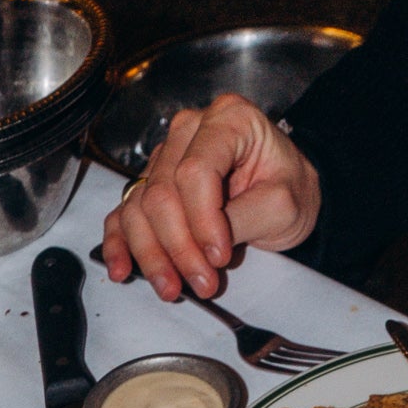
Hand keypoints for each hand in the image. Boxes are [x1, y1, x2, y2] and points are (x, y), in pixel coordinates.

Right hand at [101, 92, 322, 299]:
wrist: (285, 193)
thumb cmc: (289, 189)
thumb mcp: (284, 204)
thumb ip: (242, 219)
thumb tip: (205, 247)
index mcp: (228, 119)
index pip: (195, 171)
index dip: (202, 220)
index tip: (219, 257)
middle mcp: (189, 131)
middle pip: (161, 194)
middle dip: (178, 247)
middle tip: (201, 283)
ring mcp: (164, 158)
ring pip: (139, 209)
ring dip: (151, 254)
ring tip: (172, 288)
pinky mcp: (149, 185)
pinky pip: (123, 214)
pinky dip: (119, 244)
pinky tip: (121, 270)